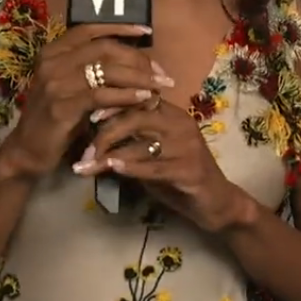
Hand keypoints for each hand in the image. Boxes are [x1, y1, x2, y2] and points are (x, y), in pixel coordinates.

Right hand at [0, 24, 165, 179]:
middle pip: (105, 48)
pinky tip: (143, 98)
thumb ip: (95, 71)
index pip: (90, 30)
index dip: (121, 27)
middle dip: (139, 59)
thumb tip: (137, 61)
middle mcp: (52, 62)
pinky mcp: (61, 106)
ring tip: (160, 86)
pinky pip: (101, 95)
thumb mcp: (73, 88)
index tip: (147, 31)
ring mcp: (55, 83)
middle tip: (161, 74)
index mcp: (53, 52)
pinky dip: (126, 95)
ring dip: (140, 78)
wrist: (28, 151)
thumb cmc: (57, 118)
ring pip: (107, 70)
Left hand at [78, 98, 256, 233]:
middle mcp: (181, 124)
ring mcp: (186, 147)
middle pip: (136, 116)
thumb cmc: (180, 177)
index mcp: (172, 114)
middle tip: (85, 152)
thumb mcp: (152, 154)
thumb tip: (92, 137)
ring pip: (141, 141)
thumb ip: (130, 142)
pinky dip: (130, 166)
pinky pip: (154, 166)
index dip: (111, 104)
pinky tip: (112, 169)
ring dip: (110, 154)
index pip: (138, 98)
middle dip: (105, 132)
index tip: (88, 116)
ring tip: (87, 166)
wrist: (216, 202)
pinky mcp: (189, 170)